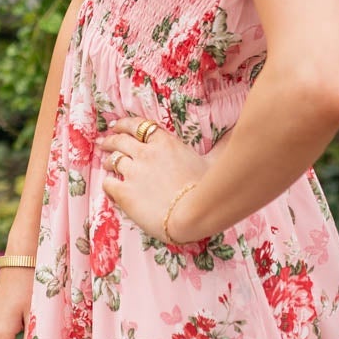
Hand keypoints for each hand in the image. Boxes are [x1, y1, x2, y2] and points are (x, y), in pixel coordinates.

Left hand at [94, 117, 208, 243]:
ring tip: (105, 161)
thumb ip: (220, 145)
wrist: (193, 213)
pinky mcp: (125, 192)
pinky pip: (108, 183)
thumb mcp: (214, 161)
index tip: (118, 126)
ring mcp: (133, 172)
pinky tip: (109, 185)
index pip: (139, 126)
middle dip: (110, 139)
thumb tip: (236, 131)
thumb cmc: (206, 188)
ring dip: (108, 160)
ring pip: (113, 159)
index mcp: (165, 143)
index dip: (125, 124)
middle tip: (103, 141)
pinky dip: (107, 183)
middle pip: (120, 139)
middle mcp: (146, 153)